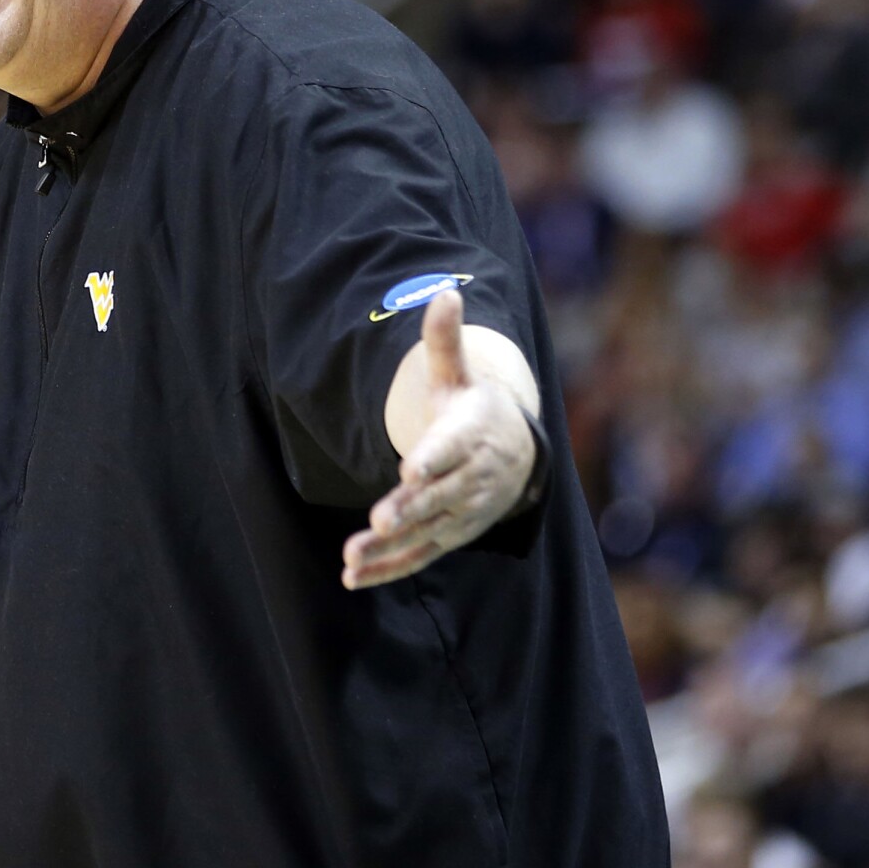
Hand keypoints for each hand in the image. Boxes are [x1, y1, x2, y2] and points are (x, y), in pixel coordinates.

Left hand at [342, 290, 533, 588]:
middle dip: (409, 509)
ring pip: (424, 533)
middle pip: (437, 498)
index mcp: (471, 437)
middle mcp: (468, 480)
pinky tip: (351, 577)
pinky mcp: (447, 537)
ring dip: (389, 548)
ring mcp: (459, 514)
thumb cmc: (475, 410)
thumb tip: (443, 291)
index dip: (433, 459)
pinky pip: (417, 556)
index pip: (452, 450)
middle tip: (380, 519)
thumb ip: (444, 342)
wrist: (517, 457)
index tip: (410, 469)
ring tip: (352, 556)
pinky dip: (387, 569)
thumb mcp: (459, 376)